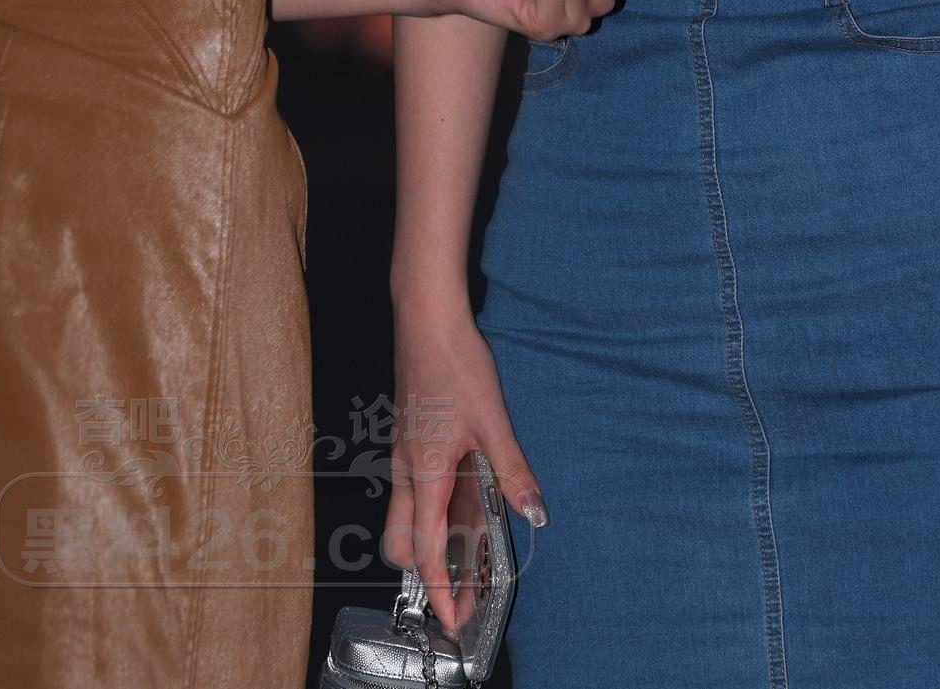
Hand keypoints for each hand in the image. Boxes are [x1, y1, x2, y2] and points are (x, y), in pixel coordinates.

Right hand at [386, 300, 545, 639]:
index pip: (426, 550)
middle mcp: (406, 472)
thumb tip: (537, 514)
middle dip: (428, 573)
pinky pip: (415, 491)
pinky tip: (465, 501)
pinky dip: (434, 510)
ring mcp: (404, 456)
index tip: (454, 619)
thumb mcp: (493, 421)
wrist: (426, 320)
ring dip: (432, 541)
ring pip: (405, 518)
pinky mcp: (409, 440)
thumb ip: (513, 471)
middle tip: (463, 588)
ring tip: (471, 551)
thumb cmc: (456, 365)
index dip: (440, 590)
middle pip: (403, 544)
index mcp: (424, 474)